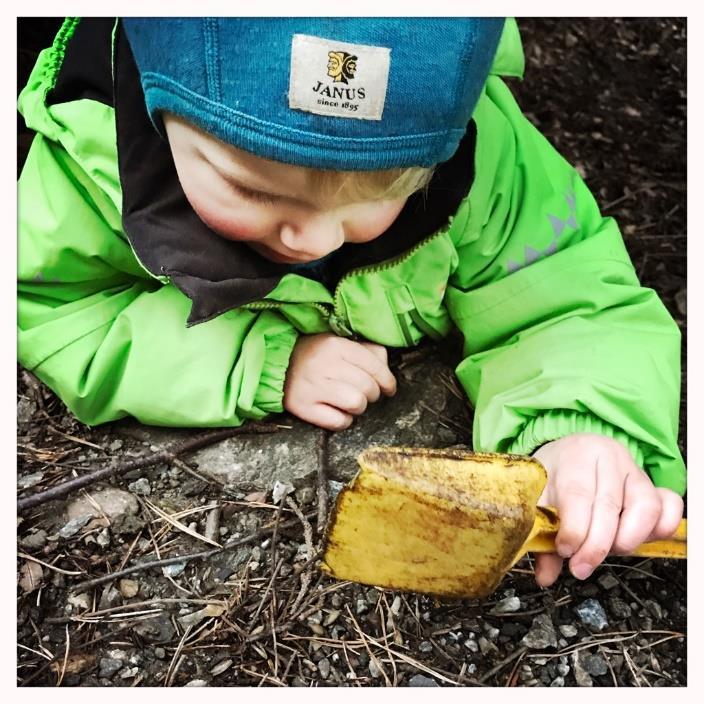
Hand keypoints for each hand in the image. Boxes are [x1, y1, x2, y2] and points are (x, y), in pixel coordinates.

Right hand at [283, 333, 396, 430]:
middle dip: (373, 394)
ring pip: (356, 403)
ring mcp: (312, 387)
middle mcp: (324, 365)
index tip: (389, 388)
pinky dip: (343, 421)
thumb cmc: (313, 355)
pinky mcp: (302, 407)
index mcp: (336, 345)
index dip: (388, 380)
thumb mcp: (338, 343)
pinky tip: (338, 412)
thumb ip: (366, 351)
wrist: (275, 364)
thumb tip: (385, 368)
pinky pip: (338, 422)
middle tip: (366, 394)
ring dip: (359, 407)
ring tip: (351, 403)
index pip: (374, 365)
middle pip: (368, 386)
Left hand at [531, 433, 682, 586]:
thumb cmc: (554, 475)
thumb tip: (546, 575)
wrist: (570, 454)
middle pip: (609, 505)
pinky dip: (661, 528)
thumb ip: (540, 533)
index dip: (574, 529)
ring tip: (608, 551)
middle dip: (596, 545)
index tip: (565, 551)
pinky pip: (669, 505)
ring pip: (645, 507)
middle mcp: (608, 458)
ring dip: (628, 539)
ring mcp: (634, 470)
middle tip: (581, 566)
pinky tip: (637, 541)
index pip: (578, 493)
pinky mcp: (653, 485)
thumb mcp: (537, 497)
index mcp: (574, 454)